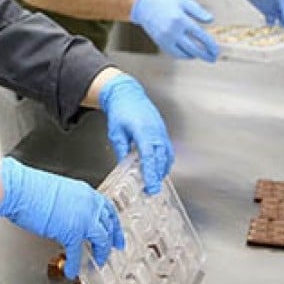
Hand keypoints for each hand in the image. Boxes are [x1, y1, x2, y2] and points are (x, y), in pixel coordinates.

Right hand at [0, 157, 123, 278]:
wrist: (20, 188)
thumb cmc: (32, 188)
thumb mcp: (62, 192)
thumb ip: (73, 204)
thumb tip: (73, 216)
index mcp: (86, 193)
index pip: (108, 209)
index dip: (114, 224)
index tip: (117, 233)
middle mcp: (89, 204)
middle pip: (108, 225)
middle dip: (112, 240)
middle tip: (114, 249)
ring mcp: (83, 218)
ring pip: (101, 239)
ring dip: (100, 252)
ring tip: (97, 262)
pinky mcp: (71, 231)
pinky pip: (77, 252)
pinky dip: (74, 264)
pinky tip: (72, 270)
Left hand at [99, 74, 173, 194]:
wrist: (127, 94)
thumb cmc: (120, 111)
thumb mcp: (116, 133)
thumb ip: (121, 150)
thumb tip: (124, 167)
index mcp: (142, 130)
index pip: (148, 155)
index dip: (150, 171)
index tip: (150, 184)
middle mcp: (155, 131)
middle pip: (160, 157)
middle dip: (157, 175)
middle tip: (152, 190)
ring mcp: (160, 130)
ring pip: (166, 154)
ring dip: (162, 169)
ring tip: (155, 182)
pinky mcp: (162, 130)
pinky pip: (167, 148)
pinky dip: (165, 160)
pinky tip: (160, 168)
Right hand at [129, 0, 219, 61]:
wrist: (144, 5)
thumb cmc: (166, 0)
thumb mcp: (184, 0)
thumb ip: (198, 11)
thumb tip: (211, 20)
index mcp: (180, 19)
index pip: (200, 36)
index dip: (210, 45)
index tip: (217, 50)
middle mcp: (173, 31)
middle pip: (193, 49)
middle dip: (205, 55)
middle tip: (213, 58)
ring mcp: (165, 38)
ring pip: (183, 54)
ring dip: (194, 56)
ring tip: (202, 55)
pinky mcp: (160, 42)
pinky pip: (174, 53)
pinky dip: (183, 55)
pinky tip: (190, 53)